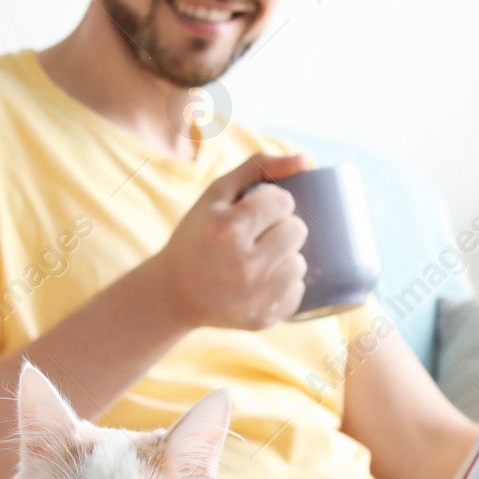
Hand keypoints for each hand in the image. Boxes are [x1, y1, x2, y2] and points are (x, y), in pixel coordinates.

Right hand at [148, 152, 309, 330]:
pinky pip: (297, 291)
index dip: (272, 203)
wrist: (172, 293)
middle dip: (281, 228)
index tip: (255, 210)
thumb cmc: (197, 235)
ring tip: (257, 258)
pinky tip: (258, 282)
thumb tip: (306, 159)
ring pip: (300, 263)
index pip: (283, 202)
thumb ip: (259, 167)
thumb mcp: (217, 194)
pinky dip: (283, 284)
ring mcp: (254, 296)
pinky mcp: (262, 319)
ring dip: (285, 257)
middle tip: (257, 234)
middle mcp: (243, 265)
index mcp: (228, 229)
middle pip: (297, 231)